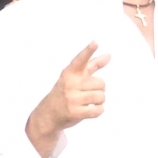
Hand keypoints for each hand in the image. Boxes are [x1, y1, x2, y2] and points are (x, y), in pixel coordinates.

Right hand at [25, 42, 110, 157]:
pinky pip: (98, 110)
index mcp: (70, 73)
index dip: (88, 51)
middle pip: (101, 83)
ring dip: (99, 101)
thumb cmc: (66, 92)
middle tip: (87, 93)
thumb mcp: (75, 77)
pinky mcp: (74, 113)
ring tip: (88, 102)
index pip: (80, 60)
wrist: (48, 114)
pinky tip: (89, 110)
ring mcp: (71, 99)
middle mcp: (70, 84)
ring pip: (101, 97)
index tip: (95, 42)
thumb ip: (92, 65)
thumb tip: (109, 55)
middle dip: (99, 89)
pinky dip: (98, 111)